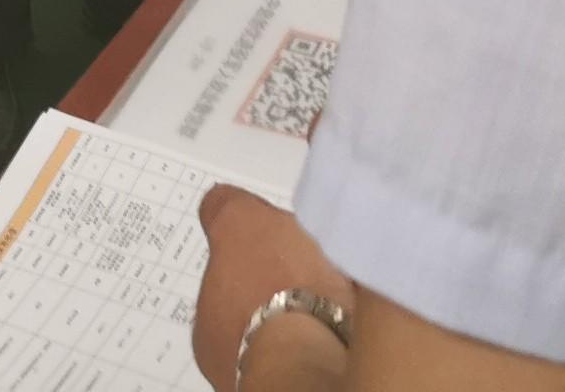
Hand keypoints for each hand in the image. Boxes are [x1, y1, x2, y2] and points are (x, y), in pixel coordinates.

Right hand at [192, 189, 352, 390]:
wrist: (297, 362)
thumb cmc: (243, 336)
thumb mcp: (208, 316)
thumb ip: (221, 288)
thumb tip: (231, 301)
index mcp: (238, 222)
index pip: (223, 203)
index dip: (222, 223)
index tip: (223, 239)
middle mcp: (284, 221)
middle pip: (273, 227)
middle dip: (269, 253)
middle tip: (260, 292)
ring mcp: (324, 245)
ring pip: (309, 251)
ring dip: (302, 273)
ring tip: (292, 313)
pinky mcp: (356, 274)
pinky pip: (336, 278)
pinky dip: (330, 295)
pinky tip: (318, 323)